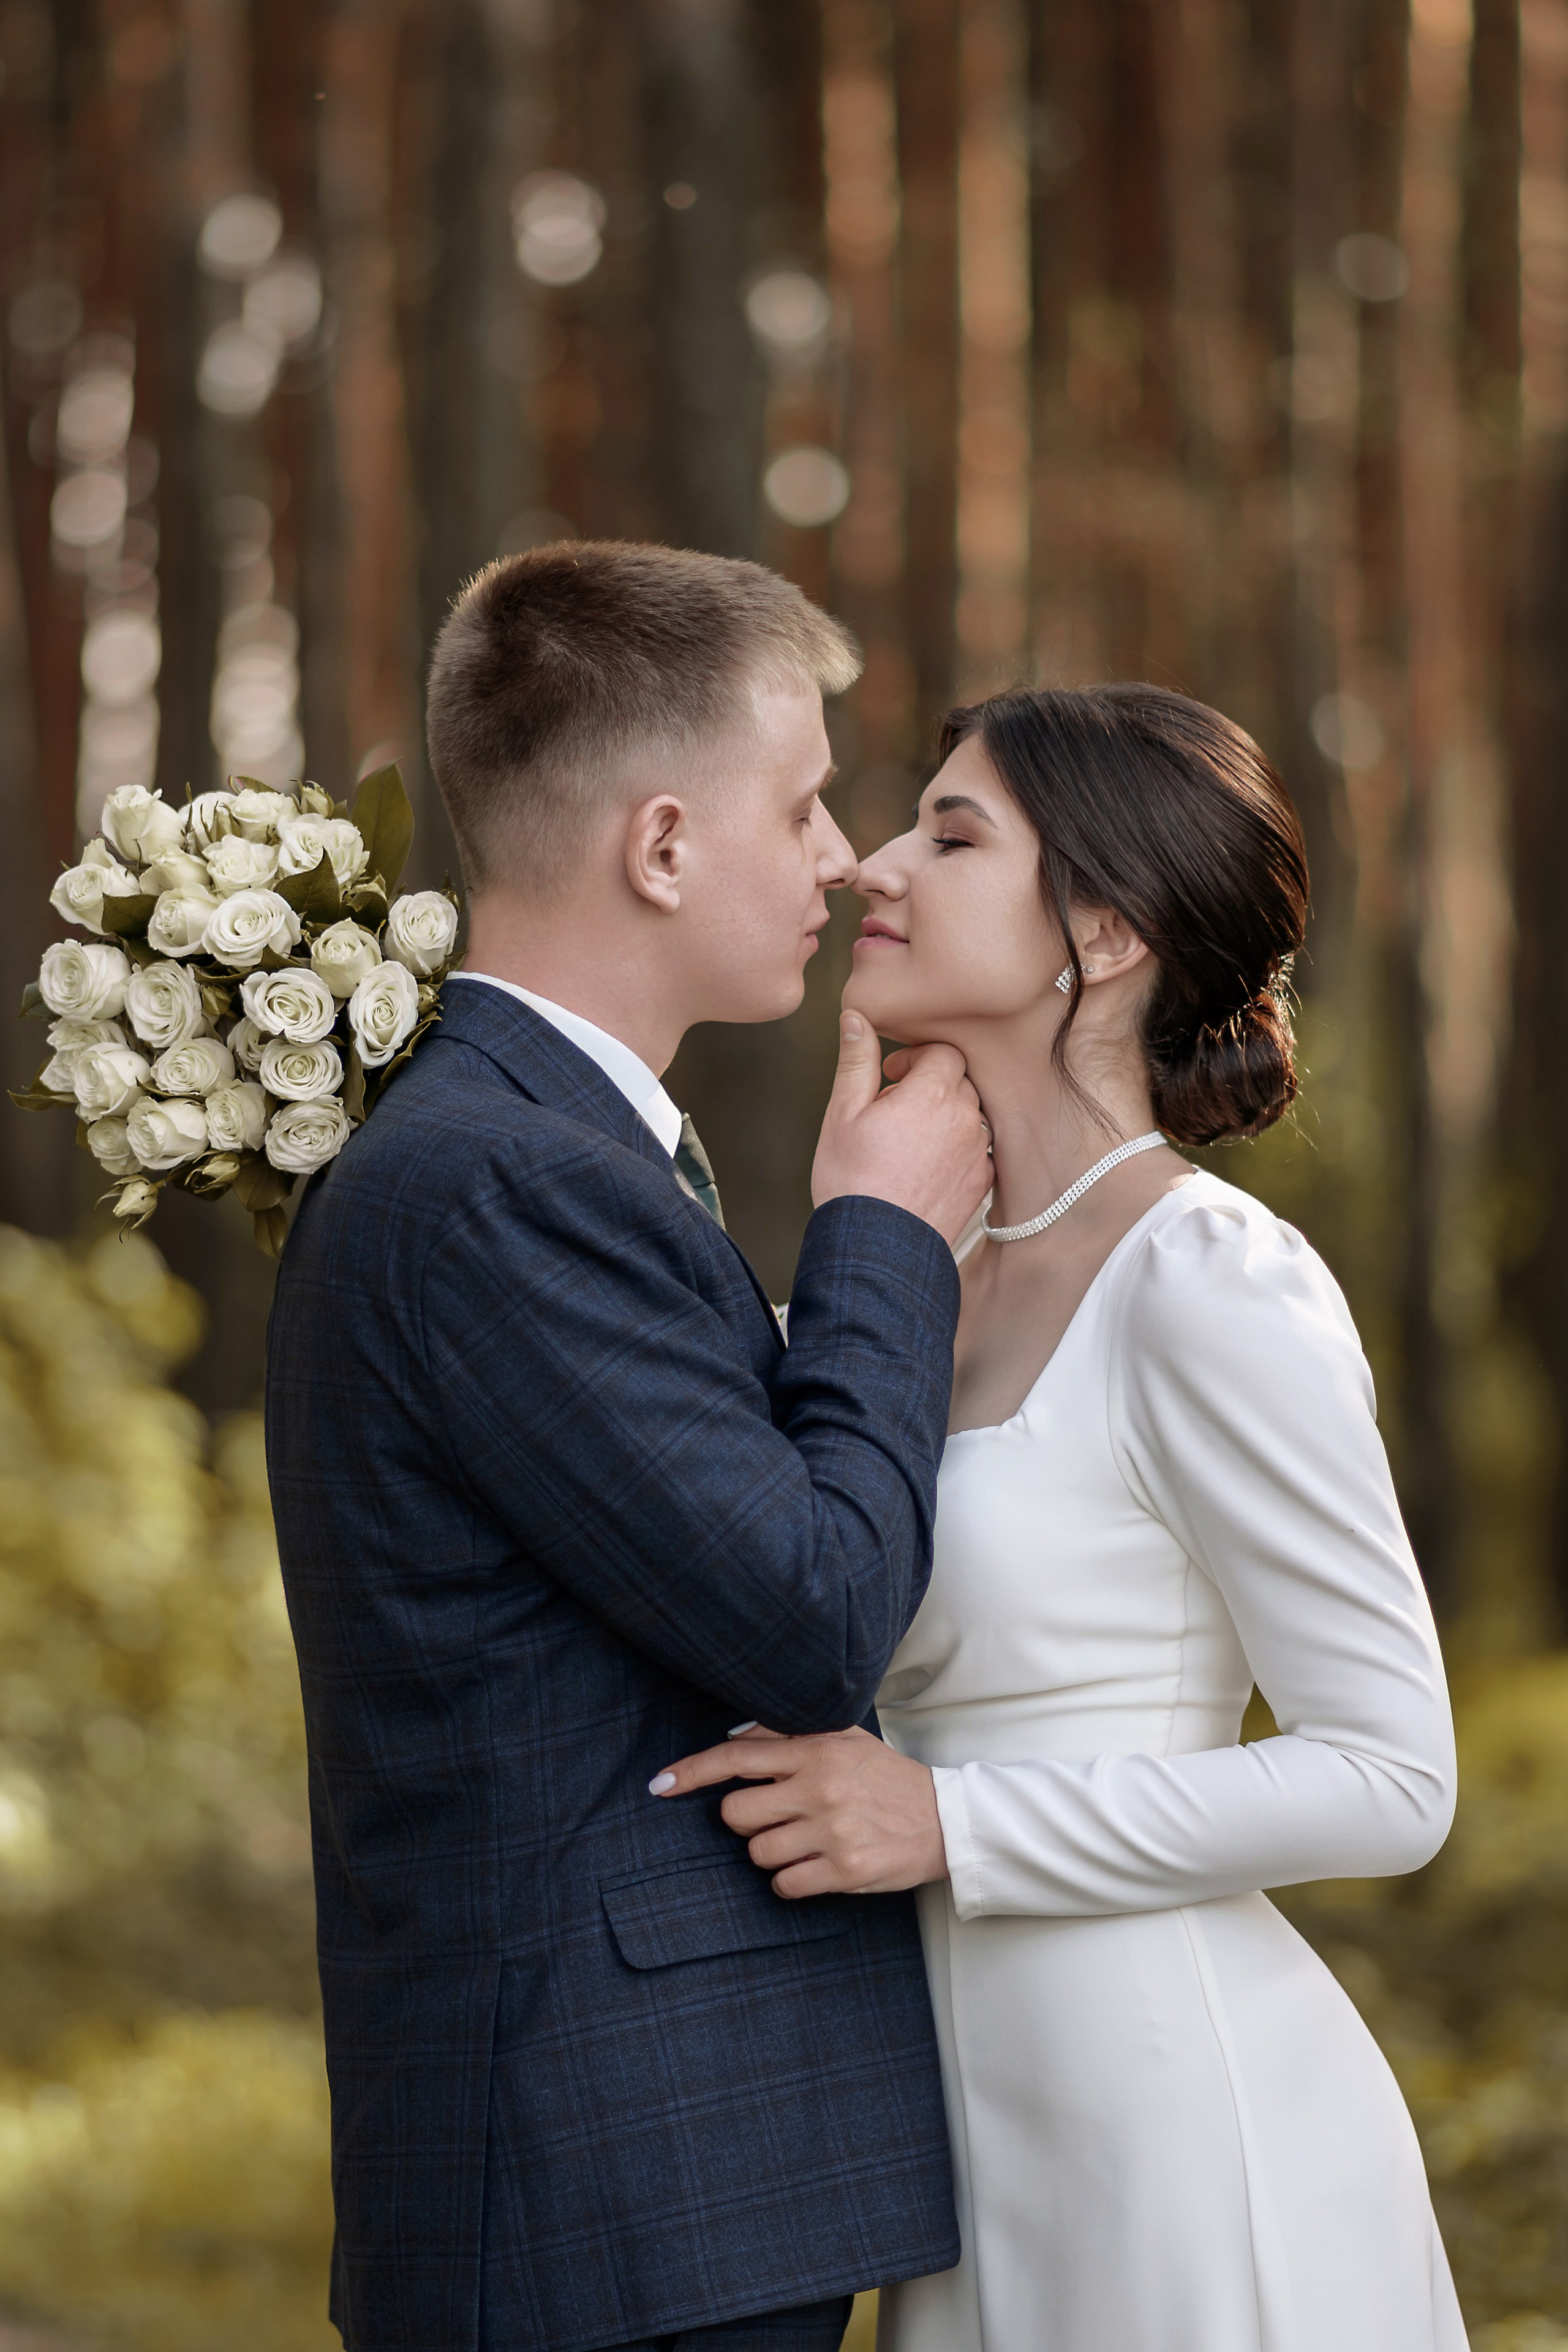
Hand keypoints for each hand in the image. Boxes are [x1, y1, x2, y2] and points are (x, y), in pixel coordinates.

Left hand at [648, 1724, 948, 1897]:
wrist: (944, 1820)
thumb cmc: (885, 1778)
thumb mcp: (844, 1739)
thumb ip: (789, 1736)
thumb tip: (733, 1740)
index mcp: (816, 1751)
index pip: (737, 1757)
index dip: (692, 1771)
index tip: (659, 1785)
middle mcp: (819, 1788)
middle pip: (736, 1813)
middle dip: (746, 1820)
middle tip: (777, 1817)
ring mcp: (831, 1831)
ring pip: (757, 1854)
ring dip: (771, 1853)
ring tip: (805, 1841)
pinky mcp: (844, 1870)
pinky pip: (784, 1886)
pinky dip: (791, 1882)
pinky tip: (814, 1868)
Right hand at [811, 1012, 991, 1245]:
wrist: (876, 1249)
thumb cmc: (852, 1181)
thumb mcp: (842, 1114)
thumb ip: (855, 1061)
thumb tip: (856, 1017)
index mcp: (932, 1093)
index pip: (943, 1051)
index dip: (916, 1058)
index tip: (891, 1074)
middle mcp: (966, 1118)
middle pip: (961, 1080)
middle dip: (931, 1084)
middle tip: (895, 1107)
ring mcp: (979, 1152)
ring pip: (972, 1115)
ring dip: (947, 1117)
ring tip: (910, 1140)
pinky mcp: (982, 1182)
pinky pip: (978, 1149)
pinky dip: (958, 1148)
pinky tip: (926, 1166)